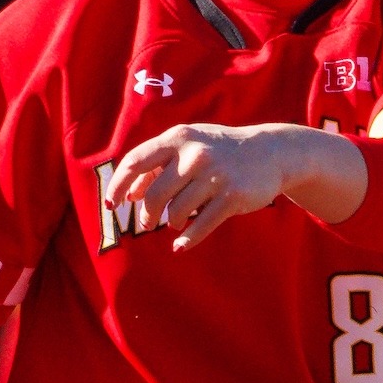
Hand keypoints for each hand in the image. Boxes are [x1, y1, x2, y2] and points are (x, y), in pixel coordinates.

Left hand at [103, 123, 366, 250]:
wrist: (270, 152)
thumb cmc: (219, 150)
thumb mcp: (188, 146)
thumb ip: (157, 164)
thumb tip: (129, 194)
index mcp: (178, 138)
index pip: (135, 162)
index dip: (118, 186)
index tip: (112, 206)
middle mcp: (195, 154)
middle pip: (154, 195)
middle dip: (147, 215)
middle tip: (147, 223)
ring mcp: (215, 175)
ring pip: (176, 213)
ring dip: (171, 223)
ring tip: (175, 222)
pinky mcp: (232, 197)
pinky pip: (200, 226)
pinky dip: (187, 240)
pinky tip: (180, 245)